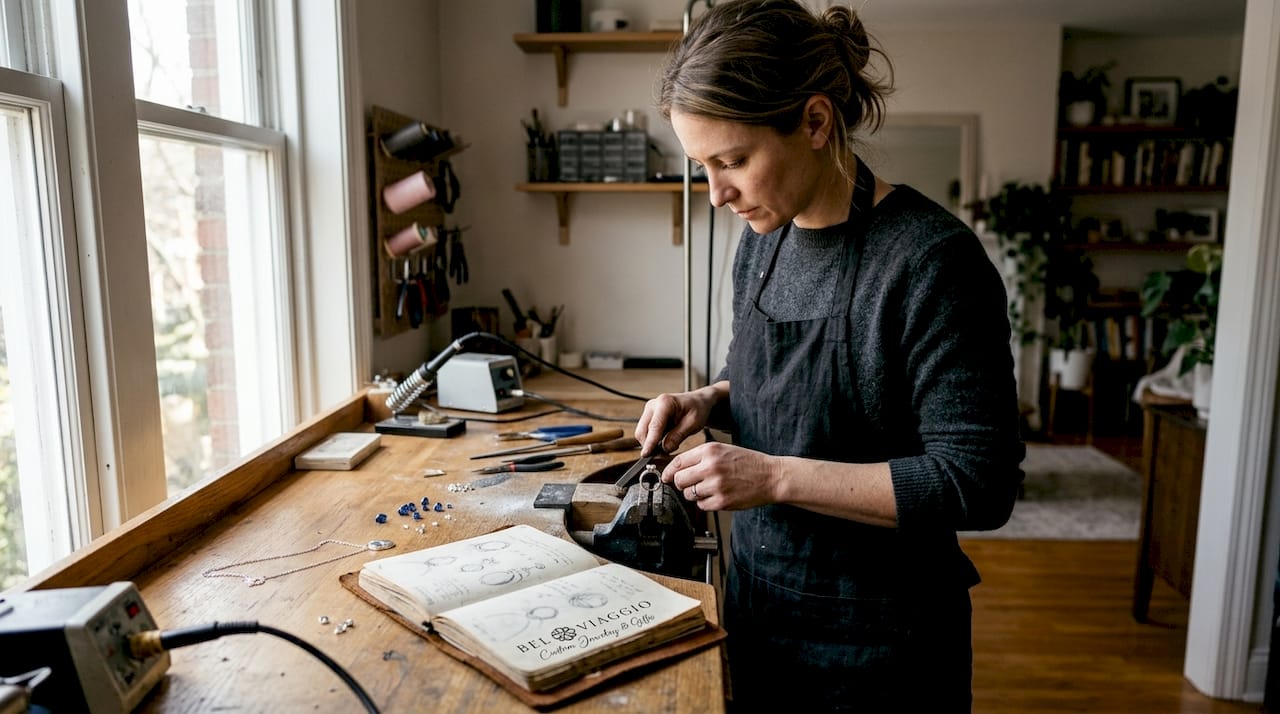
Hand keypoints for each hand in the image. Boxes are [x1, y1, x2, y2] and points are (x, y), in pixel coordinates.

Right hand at [634, 383, 725, 455]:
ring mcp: (649, 410)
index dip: (650, 442)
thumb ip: (678, 436)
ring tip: (670, 444)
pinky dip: (653, 440)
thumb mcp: (693, 424)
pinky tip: (666, 440)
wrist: (697, 402)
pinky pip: (646, 433)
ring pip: (642, 433)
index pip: (654, 426)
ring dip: (651, 444)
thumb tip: (664, 448)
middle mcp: (653, 405)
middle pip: (642, 430)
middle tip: (665, 454)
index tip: (647, 455)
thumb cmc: (697, 410)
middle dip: (650, 445)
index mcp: (665, 403)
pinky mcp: (648, 416)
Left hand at [660, 442, 779, 511]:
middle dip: (682, 484)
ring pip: (689, 494)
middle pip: (679, 480)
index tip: (666, 476)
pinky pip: (701, 505)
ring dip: (694, 494)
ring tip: (709, 488)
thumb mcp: (723, 450)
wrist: (771, 476)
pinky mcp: (722, 502)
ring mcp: (716, 485)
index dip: (669, 471)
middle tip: (691, 483)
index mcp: (709, 451)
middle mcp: (710, 467)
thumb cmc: (748, 462)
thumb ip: (699, 457)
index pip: (678, 462)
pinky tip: (717, 495)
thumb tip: (675, 468)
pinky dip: (706, 503)